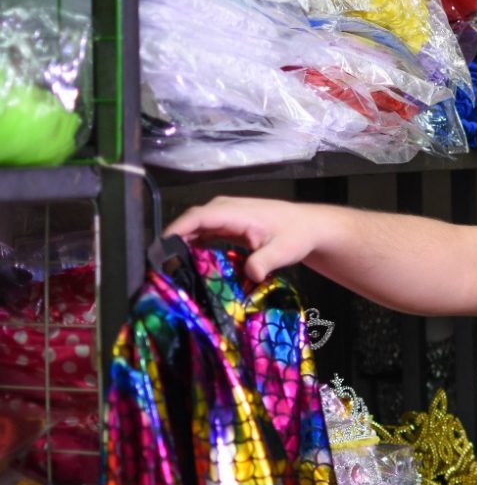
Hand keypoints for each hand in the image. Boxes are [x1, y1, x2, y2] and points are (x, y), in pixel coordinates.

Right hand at [165, 196, 327, 283]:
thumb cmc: (297, 235)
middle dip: (173, 240)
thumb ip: (265, 261)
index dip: (177, 229)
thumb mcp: (284, 250)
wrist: (308, 227)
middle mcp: (225, 210)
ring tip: (169, 268)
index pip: (198, 217)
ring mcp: (225, 216)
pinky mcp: (227, 225)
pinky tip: (188, 264)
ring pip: (195, 228)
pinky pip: (204, 233)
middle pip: (191, 222)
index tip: (161, 247)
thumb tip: (251, 274)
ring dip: (182, 244)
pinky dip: (194, 245)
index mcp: (235, 212)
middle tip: (160, 266)